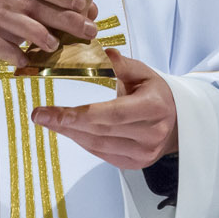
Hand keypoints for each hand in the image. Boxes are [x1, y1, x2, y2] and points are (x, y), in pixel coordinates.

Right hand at [0, 0, 98, 85]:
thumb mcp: (15, 17)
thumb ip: (44, 12)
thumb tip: (88, 11)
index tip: (84, 4)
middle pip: (27, 2)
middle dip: (60, 16)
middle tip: (86, 29)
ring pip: (8, 18)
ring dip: (36, 32)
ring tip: (55, 45)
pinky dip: (12, 51)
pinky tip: (25, 60)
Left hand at [30, 50, 178, 168]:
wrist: (179, 121)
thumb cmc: (157, 93)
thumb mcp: (144, 73)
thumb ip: (121, 64)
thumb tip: (99, 54)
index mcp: (153, 107)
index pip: (111, 113)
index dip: (78, 114)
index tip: (50, 112)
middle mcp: (150, 134)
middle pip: (100, 131)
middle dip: (65, 123)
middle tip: (39, 115)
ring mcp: (144, 153)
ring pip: (98, 145)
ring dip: (70, 133)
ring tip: (49, 120)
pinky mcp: (135, 163)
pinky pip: (101, 154)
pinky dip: (82, 141)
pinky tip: (68, 129)